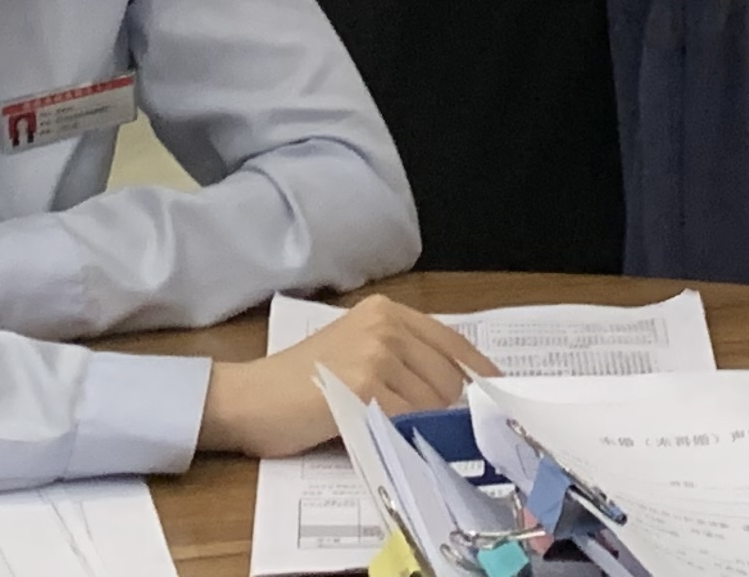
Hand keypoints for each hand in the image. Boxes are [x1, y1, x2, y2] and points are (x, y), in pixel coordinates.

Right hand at [197, 296, 500, 459]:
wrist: (251, 399)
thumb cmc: (299, 383)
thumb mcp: (355, 353)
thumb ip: (400, 359)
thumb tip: (455, 388)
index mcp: (385, 311)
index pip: (451, 340)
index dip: (479, 371)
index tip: (497, 393)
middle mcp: (384, 324)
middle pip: (447, 374)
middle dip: (451, 407)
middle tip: (443, 431)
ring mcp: (376, 352)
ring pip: (432, 399)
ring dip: (428, 424)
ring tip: (406, 434)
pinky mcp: (365, 384)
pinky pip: (408, 417)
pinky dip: (410, 433)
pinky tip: (397, 438)